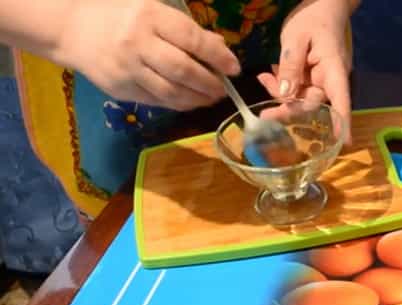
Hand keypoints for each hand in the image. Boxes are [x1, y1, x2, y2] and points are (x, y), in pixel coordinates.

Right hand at [55, 0, 240, 110]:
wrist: (73, 29)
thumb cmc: (121, 15)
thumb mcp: (153, 9)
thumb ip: (186, 28)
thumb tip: (219, 48)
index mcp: (149, 17)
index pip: (191, 39)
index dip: (217, 56)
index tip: (234, 67)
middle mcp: (137, 44)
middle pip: (183, 70)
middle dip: (210, 83)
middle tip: (224, 88)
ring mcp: (128, 69)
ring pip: (171, 92)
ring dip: (197, 99)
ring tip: (212, 98)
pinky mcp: (121, 90)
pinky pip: (157, 101)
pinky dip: (179, 104)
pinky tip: (191, 101)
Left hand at [257, 0, 354, 130]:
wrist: (322, 6)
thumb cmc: (314, 19)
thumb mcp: (296, 39)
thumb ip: (291, 66)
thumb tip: (286, 95)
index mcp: (334, 70)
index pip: (341, 100)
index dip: (342, 122)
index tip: (342, 143)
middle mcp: (330, 80)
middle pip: (313, 105)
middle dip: (288, 109)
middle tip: (264, 114)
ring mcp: (320, 81)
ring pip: (300, 99)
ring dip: (281, 94)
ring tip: (265, 78)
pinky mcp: (310, 79)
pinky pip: (296, 90)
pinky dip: (282, 86)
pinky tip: (269, 76)